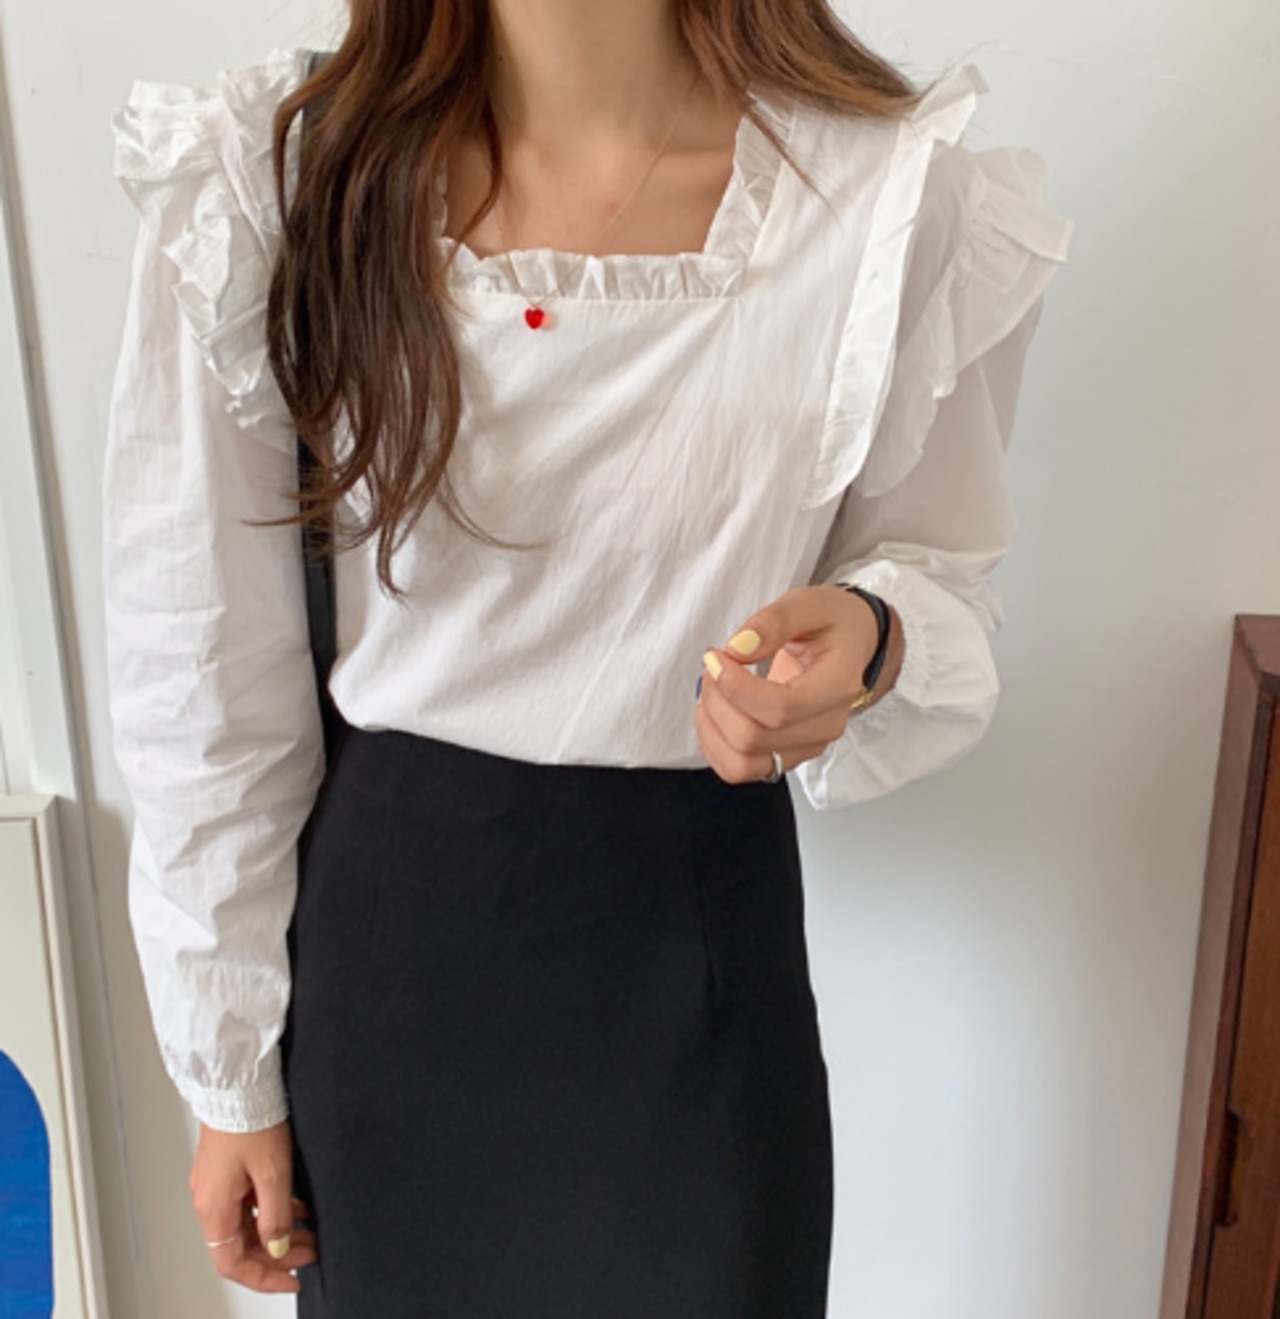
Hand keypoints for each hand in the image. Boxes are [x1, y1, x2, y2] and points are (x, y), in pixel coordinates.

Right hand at [191, 1118, 317, 1292]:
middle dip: (276, 1254)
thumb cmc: (250, 1119)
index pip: (232, 1262)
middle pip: (239, 1245)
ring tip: (309, 1232)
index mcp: (213, 1207)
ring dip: (277, 1232)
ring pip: (245, 1223)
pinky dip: (270, 1210)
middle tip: (309, 1254)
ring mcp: (216, 1183)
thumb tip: (277, 1248)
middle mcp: (209, 1198)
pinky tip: (295, 1206)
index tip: (291, 1279)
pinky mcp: (226, 1167)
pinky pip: (247, 1201)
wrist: (238, 1082)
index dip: (263, 1277)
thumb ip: (276, 1217)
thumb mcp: (273, 1173)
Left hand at [693, 584, 901, 784]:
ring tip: (711, 691)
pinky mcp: (787, 754)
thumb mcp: (808, 604)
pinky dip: (714, 745)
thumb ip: (773, 621)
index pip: (780, 708)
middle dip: (718, 701)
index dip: (735, 687)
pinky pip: (740, 769)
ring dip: (712, 727)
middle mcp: (826, 725)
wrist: (850, 644)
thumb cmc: (831, 623)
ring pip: (743, 763)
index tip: (716, 655)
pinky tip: (714, 712)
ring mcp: (807, 746)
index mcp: (838, 685)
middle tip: (713, 666)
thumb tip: (737, 650)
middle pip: (754, 738)